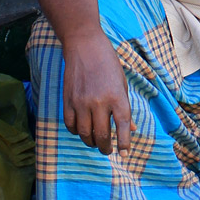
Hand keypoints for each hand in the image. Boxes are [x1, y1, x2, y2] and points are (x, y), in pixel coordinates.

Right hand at [62, 29, 132, 154]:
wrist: (85, 46)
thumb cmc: (108, 64)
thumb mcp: (122, 84)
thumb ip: (124, 107)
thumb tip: (131, 128)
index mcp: (117, 97)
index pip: (123, 126)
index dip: (124, 143)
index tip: (124, 153)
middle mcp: (100, 102)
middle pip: (102, 135)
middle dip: (105, 148)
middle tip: (107, 150)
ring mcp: (82, 102)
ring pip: (84, 133)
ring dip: (91, 142)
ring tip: (95, 143)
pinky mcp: (68, 100)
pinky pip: (70, 124)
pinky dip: (76, 132)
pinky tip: (81, 130)